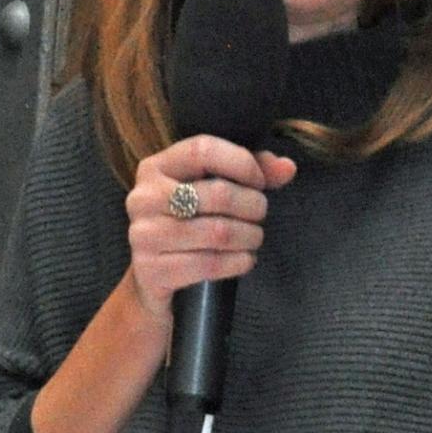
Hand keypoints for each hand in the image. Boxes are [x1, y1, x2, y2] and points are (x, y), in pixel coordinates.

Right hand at [125, 134, 297, 331]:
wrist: (153, 282)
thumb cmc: (188, 227)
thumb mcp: (212, 193)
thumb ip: (250, 173)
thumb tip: (287, 167)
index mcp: (155, 168)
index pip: (203, 150)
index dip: (241, 163)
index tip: (259, 182)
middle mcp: (143, 198)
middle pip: (218, 193)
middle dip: (252, 206)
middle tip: (259, 217)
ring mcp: (143, 236)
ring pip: (217, 232)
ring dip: (249, 237)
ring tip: (253, 239)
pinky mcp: (151, 271)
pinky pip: (208, 264)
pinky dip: (237, 263)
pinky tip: (244, 260)